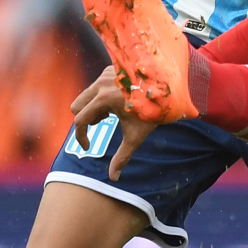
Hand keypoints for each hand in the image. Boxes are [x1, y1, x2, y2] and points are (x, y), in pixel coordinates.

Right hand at [69, 65, 157, 181]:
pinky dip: (100, 96)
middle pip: (77, 106)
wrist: (170, 88)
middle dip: (86, 119)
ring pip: (86, 95)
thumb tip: (113, 178)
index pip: (80, 120)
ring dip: (93, 107)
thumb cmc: (153, 112)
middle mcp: (101, 84)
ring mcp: (106, 74)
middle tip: (105, 123)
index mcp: (104, 99)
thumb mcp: (136, 136)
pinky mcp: (111, 69)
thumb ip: (122, 156)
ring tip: (114, 113)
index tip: (88, 146)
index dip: (81, 137)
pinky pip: (96, 85)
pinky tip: (119, 101)